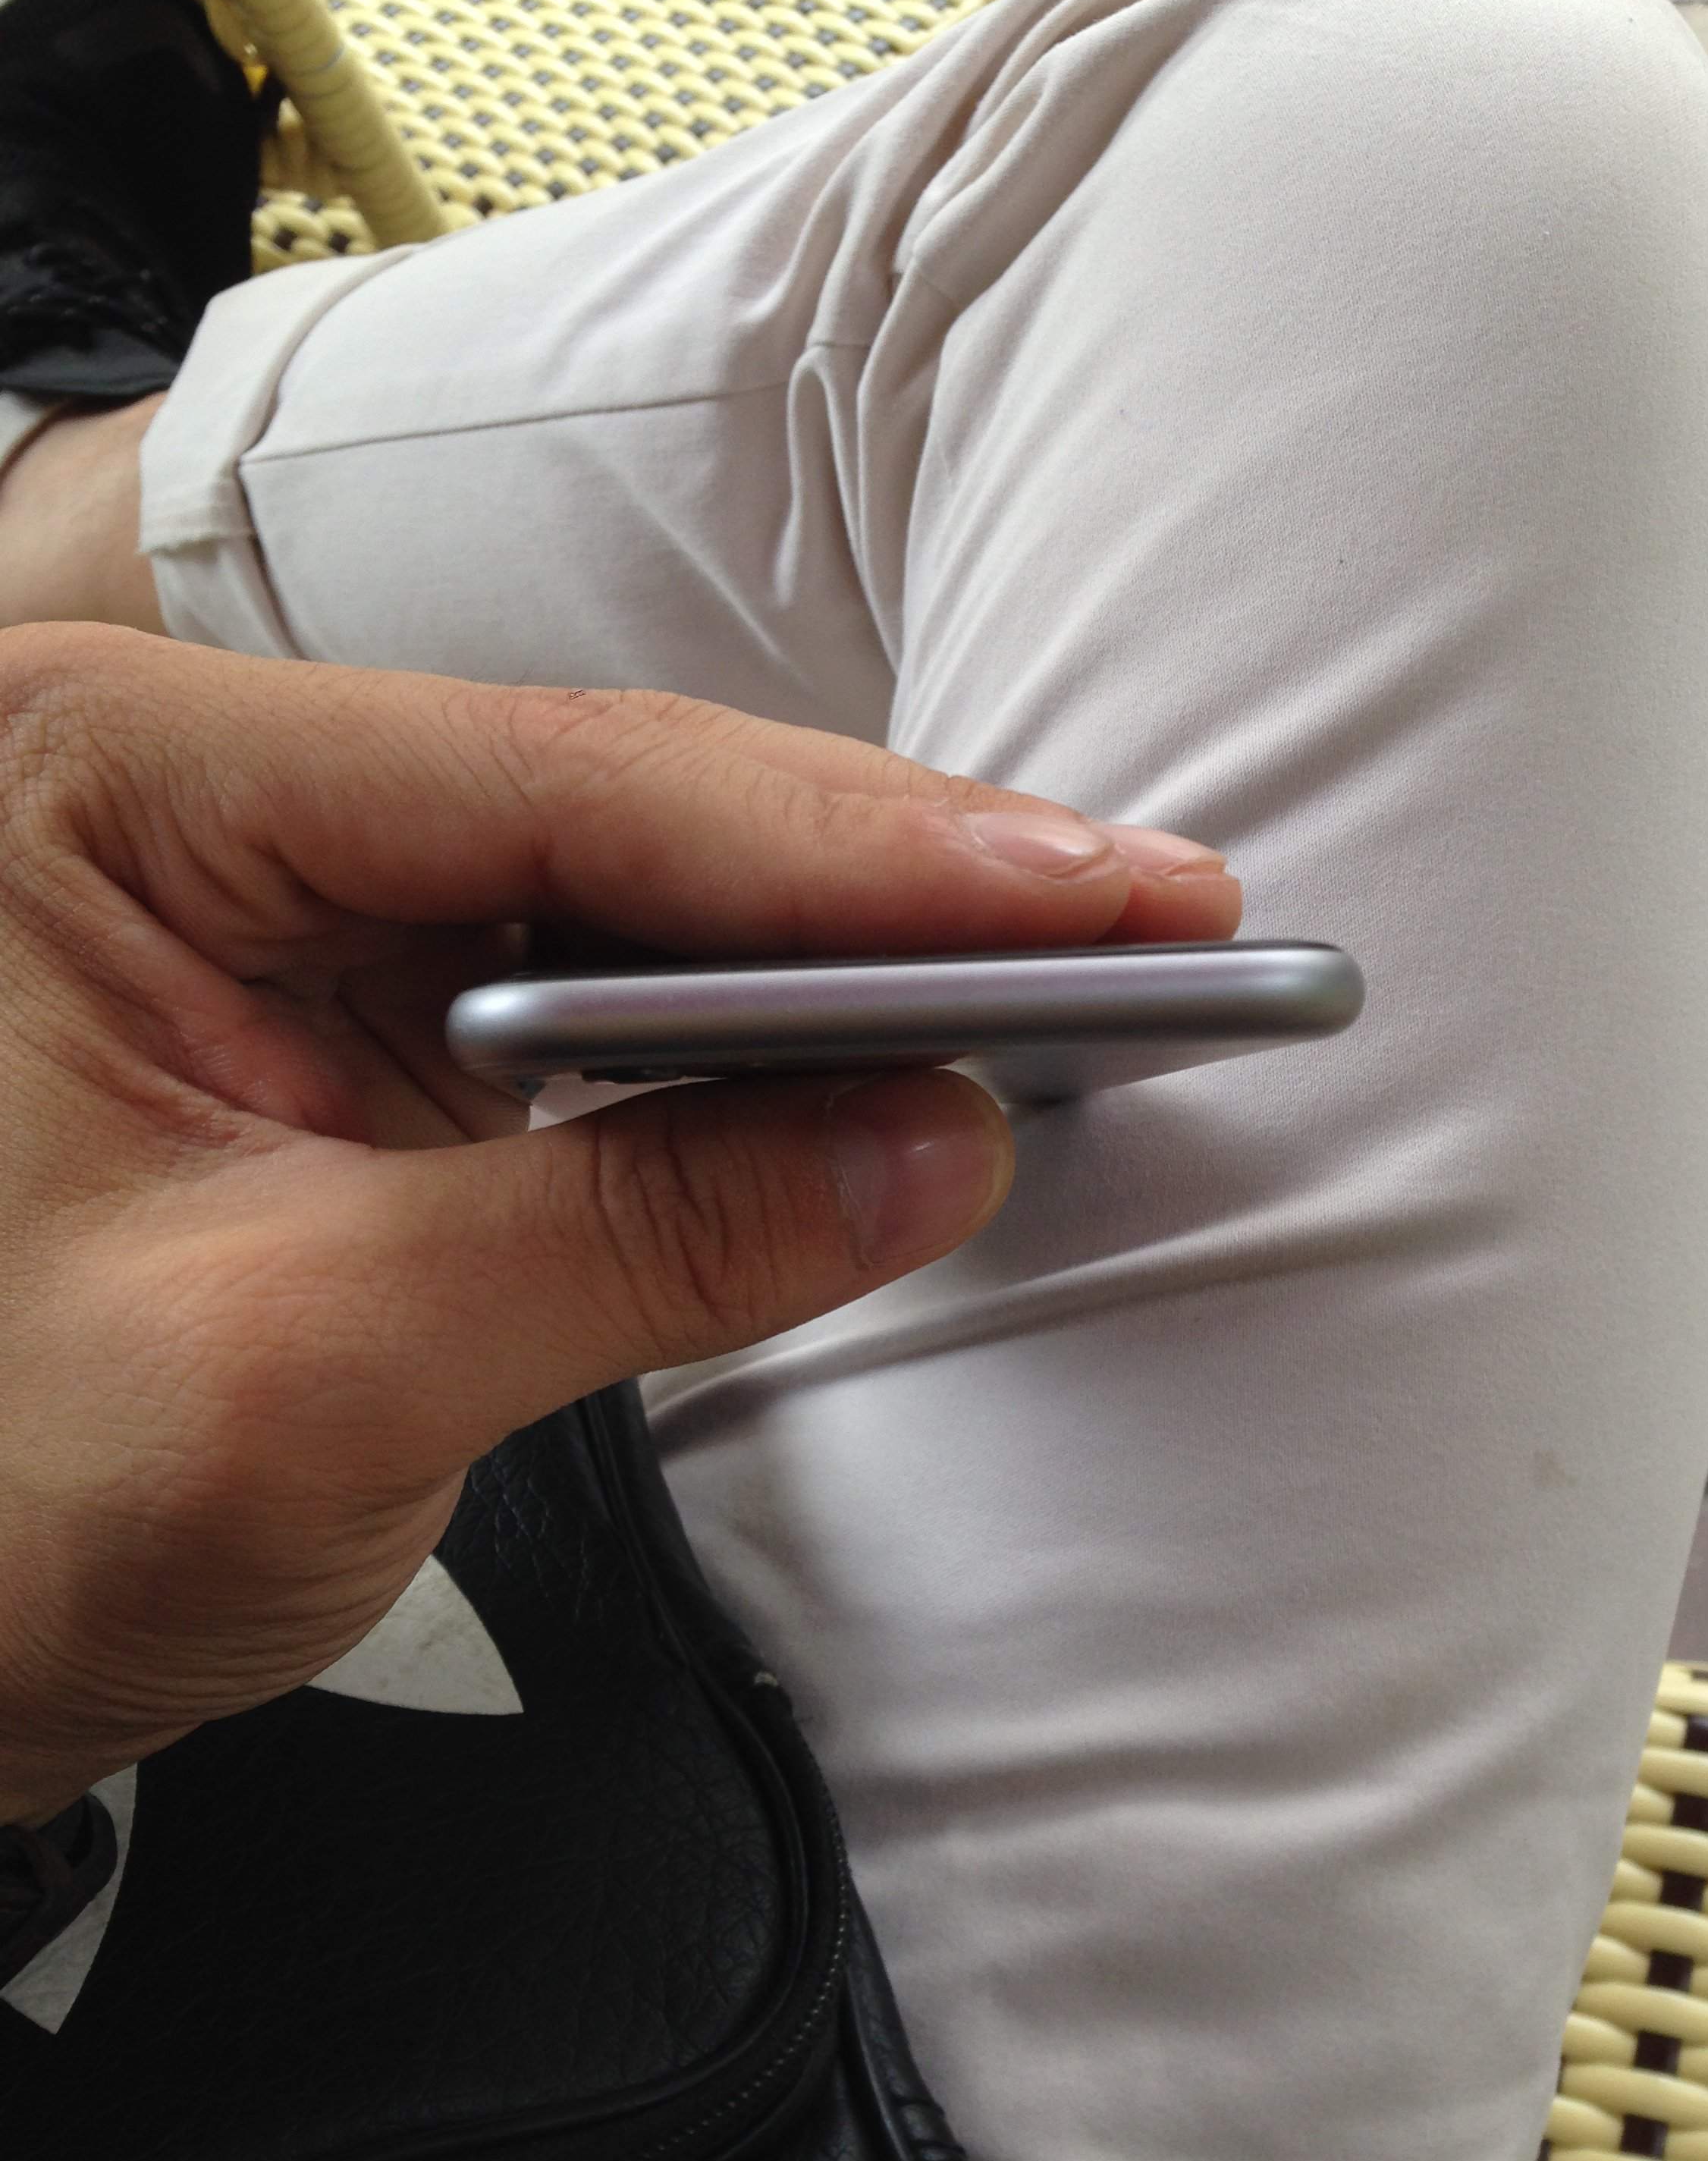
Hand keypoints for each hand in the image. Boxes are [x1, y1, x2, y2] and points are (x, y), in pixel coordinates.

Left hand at [0, 623, 1240, 1824]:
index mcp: (107, 788)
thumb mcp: (307, 1374)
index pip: (555, 786)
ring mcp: (267, 907)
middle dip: (881, 882)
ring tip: (1067, 966)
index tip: (1088, 894)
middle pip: (607, 809)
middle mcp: (193, 803)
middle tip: (1146, 911)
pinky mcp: (333, 1019)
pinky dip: (744, 1038)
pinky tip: (887, 1043)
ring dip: (835, 954)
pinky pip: (579, 998)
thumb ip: (637, 1240)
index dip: (855, 851)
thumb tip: (926, 1148)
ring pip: (614, 895)